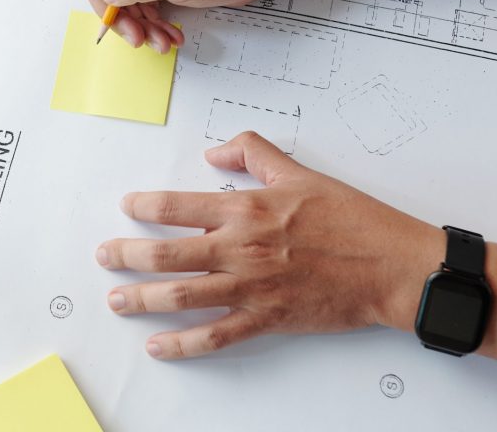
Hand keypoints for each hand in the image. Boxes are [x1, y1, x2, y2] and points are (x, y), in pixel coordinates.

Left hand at [95, 131, 443, 358]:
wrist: (392, 265)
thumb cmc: (352, 219)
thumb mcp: (300, 171)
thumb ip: (254, 152)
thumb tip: (216, 151)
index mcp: (246, 208)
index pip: (176, 206)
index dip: (143, 206)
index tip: (127, 207)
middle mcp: (240, 248)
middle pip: (165, 254)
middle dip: (125, 256)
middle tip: (104, 256)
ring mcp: (251, 287)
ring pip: (180, 296)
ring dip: (141, 299)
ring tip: (117, 300)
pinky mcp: (266, 319)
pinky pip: (215, 335)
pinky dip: (182, 344)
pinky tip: (159, 345)